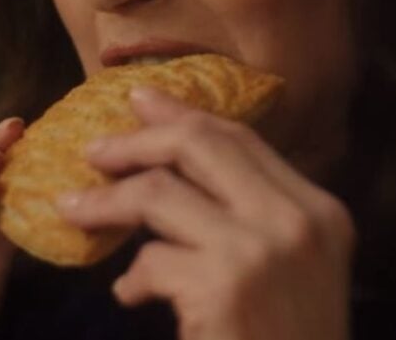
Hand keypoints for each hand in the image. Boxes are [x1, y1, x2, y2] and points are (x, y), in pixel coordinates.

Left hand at [55, 86, 354, 339]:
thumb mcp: (292, 274)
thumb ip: (252, 219)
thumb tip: (176, 169)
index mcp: (320, 212)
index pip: (242, 139)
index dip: (183, 115)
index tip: (140, 101)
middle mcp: (298, 221)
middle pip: (201, 145)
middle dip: (137, 140)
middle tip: (93, 150)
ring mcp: (263, 251)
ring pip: (160, 194)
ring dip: (106, 203)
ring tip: (74, 211)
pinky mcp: (225, 287)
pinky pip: (151, 259)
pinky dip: (131, 276)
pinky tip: (128, 295)